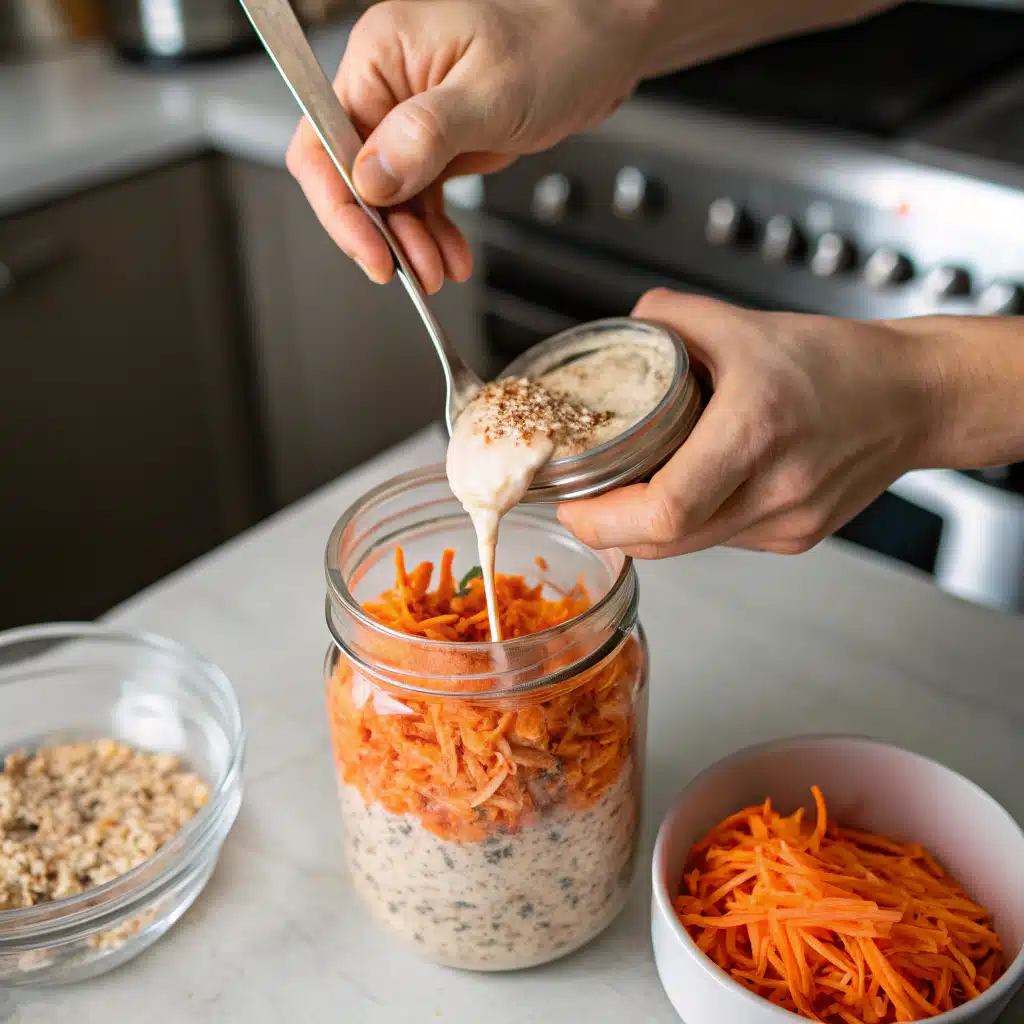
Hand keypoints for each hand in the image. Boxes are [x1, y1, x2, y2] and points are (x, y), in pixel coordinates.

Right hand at [286, 0, 647, 292]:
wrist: (602, 47)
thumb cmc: (557, 45)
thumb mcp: (492, 94)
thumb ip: (425, 136)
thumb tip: (371, 179)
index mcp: (381, 57)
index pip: (325, 142)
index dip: (339, 206)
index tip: (371, 252)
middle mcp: (387, 87)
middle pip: (354, 179)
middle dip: (385, 234)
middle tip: (416, 274)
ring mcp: (410, 118)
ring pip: (389, 199)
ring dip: (412, 243)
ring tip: (440, 272)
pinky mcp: (438, 144)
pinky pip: (420, 199)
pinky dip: (433, 232)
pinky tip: (450, 255)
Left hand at [557, 289, 942, 557]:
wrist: (915, 398)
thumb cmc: (842, 361)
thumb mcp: (748, 324)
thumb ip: (676, 319)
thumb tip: (628, 324)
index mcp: (756, 430)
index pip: (665, 509)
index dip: (602, 518)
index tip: (570, 502)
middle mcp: (775, 488)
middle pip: (665, 542)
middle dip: (610, 527)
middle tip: (582, 500)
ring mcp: (787, 523)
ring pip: (689, 546)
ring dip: (648, 525)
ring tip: (629, 488)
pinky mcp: (794, 538)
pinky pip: (720, 539)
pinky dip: (692, 520)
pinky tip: (693, 485)